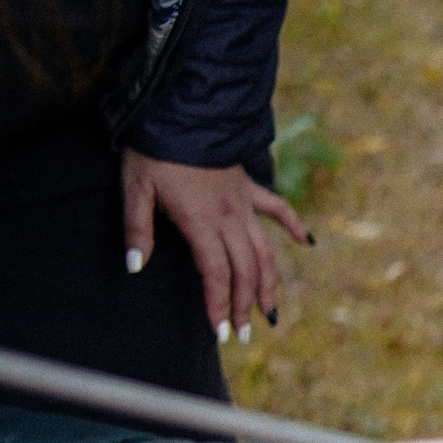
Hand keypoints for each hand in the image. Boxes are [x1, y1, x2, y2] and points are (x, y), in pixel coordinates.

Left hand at [123, 151, 311, 342]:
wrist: (181, 110)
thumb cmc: (153, 150)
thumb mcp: (135, 188)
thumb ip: (137, 230)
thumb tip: (135, 266)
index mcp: (201, 222)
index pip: (216, 274)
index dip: (218, 305)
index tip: (220, 332)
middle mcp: (229, 218)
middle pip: (244, 270)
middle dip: (244, 305)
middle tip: (245, 333)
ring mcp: (243, 203)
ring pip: (264, 251)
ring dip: (269, 283)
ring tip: (271, 311)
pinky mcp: (248, 187)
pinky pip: (277, 209)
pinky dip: (294, 226)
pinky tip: (308, 243)